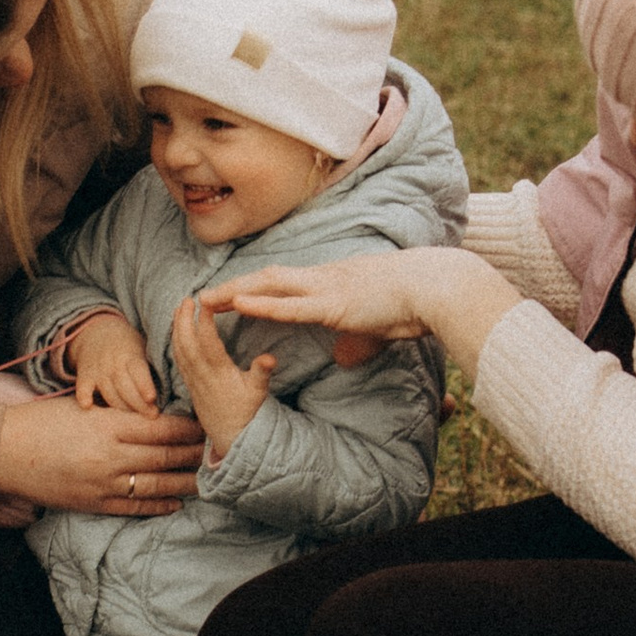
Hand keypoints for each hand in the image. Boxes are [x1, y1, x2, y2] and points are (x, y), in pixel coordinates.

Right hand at [0, 395, 204, 515]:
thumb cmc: (40, 422)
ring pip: (156, 485)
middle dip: (194, 455)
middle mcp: (111, 456)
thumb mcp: (83, 408)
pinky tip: (175, 503)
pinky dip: (158, 506)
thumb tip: (153, 420)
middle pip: (165, 456)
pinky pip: (134, 508)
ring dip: (184, 483)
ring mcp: (103, 484)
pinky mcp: (93, 504)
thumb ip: (117, 416)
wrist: (2, 451)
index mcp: (108, 426)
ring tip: (206, 481)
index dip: (189, 429)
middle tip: (217, 452)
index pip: (161, 428)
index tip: (206, 426)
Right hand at [62, 309, 157, 412]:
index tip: (152, 399)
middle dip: (138, 405)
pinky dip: (83, 396)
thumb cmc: (129, 347)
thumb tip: (179, 384)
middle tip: (151, 417)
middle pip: (125, 388)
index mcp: (131, 355)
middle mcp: (114, 362)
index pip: (138, 371)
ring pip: (109, 394)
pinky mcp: (85, 376)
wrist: (98, 332)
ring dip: (121, 408)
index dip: (144, 385)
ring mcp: (98, 370)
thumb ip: (154, 366)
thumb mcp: (144, 348)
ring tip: (133, 422)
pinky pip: (83, 388)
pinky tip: (87, 406)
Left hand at [170, 293, 277, 458]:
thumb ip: (262, 373)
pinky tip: (178, 330)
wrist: (231, 436)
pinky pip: (178, 359)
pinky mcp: (190, 384)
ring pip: (179, 350)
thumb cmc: (247, 413)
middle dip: (184, 319)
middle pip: (187, 343)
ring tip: (180, 308)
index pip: (208, 342)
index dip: (205, 321)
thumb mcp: (259, 393)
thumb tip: (269, 357)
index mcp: (220, 374)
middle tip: (188, 299)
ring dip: (177, 327)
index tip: (207, 302)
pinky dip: (176, 341)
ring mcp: (193, 380)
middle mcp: (202, 375)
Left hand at [205, 245, 521, 377]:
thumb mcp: (378, 326)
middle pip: (267, 278)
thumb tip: (344, 357)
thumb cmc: (412, 305)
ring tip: (203, 301)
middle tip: (199, 297)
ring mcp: (327, 288)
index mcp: (332, 282)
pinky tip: (236, 303)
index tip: (226, 295)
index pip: (284, 283)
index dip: (253, 288)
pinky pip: (290, 303)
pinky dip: (261, 303)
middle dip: (232, 287)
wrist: (436, 288)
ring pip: (270, 286)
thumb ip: (357, 340)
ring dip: (235, 292)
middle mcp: (323, 279)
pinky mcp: (335, 304)